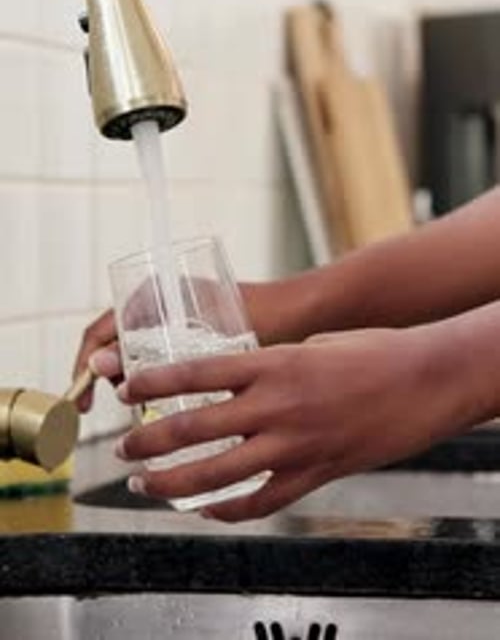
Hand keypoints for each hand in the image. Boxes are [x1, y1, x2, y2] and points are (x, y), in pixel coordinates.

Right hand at [74, 279, 291, 411]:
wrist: (301, 314)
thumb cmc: (258, 316)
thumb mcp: (199, 338)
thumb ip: (147, 351)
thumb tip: (100, 365)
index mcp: (153, 291)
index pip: (100, 330)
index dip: (83, 368)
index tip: (82, 404)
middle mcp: (159, 303)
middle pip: (114, 348)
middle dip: (108, 383)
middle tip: (117, 414)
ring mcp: (175, 320)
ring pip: (135, 359)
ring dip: (131, 389)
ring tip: (143, 419)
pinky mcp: (193, 338)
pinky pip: (158, 364)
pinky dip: (153, 389)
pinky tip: (162, 413)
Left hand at [113, 325, 469, 521]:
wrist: (425, 381)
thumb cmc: (371, 351)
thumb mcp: (312, 344)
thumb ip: (270, 364)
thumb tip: (236, 382)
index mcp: (274, 363)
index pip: (196, 372)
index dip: (153, 382)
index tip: (126, 386)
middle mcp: (277, 405)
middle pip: (194, 427)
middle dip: (148, 440)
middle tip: (123, 447)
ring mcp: (296, 445)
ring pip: (217, 474)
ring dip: (172, 483)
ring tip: (144, 484)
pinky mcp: (316, 474)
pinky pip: (261, 501)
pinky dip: (228, 509)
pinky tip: (206, 509)